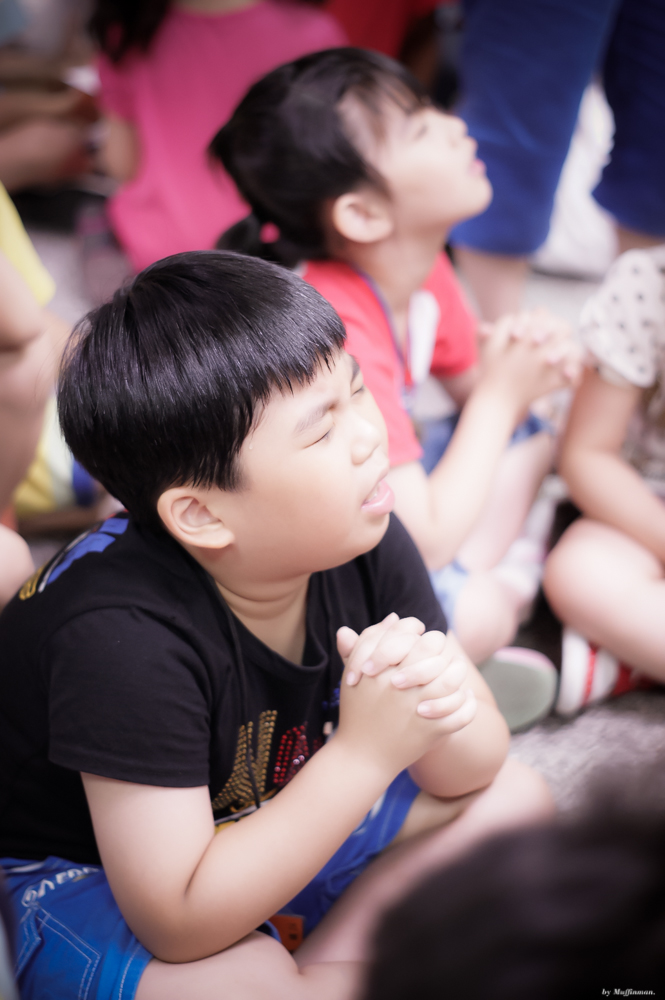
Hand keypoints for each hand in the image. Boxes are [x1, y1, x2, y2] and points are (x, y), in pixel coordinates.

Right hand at [335, 615, 476, 775]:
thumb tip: (395, 617)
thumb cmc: (359, 710)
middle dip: (439, 647)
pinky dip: (467, 703)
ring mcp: (416, 707)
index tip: (418, 638)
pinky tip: (466, 696)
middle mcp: (399, 683)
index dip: (416, 630)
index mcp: (380, 666)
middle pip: (432, 648)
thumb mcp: (355, 673)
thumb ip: (369, 642)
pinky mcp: (430, 730)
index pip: (408, 631)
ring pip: (451, 677)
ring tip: (457, 670)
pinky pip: (460, 712)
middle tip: (440, 653)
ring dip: (458, 671)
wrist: (361, 756)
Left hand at [479, 308, 582, 410]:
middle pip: (560, 327)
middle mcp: (553, 338)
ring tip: (547, 360)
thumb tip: (483, 329)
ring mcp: (560, 355)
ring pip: (571, 347)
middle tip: (533, 341)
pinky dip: (573, 371)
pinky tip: (566, 375)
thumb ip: (486, 337)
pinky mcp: (564, 374)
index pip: (539, 316)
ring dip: (560, 351)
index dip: (528, 322)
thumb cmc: (497, 362)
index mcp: (536, 326)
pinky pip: (576, 370)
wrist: (501, 390)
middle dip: (547, 331)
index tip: (514, 335)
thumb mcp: (489, 350)